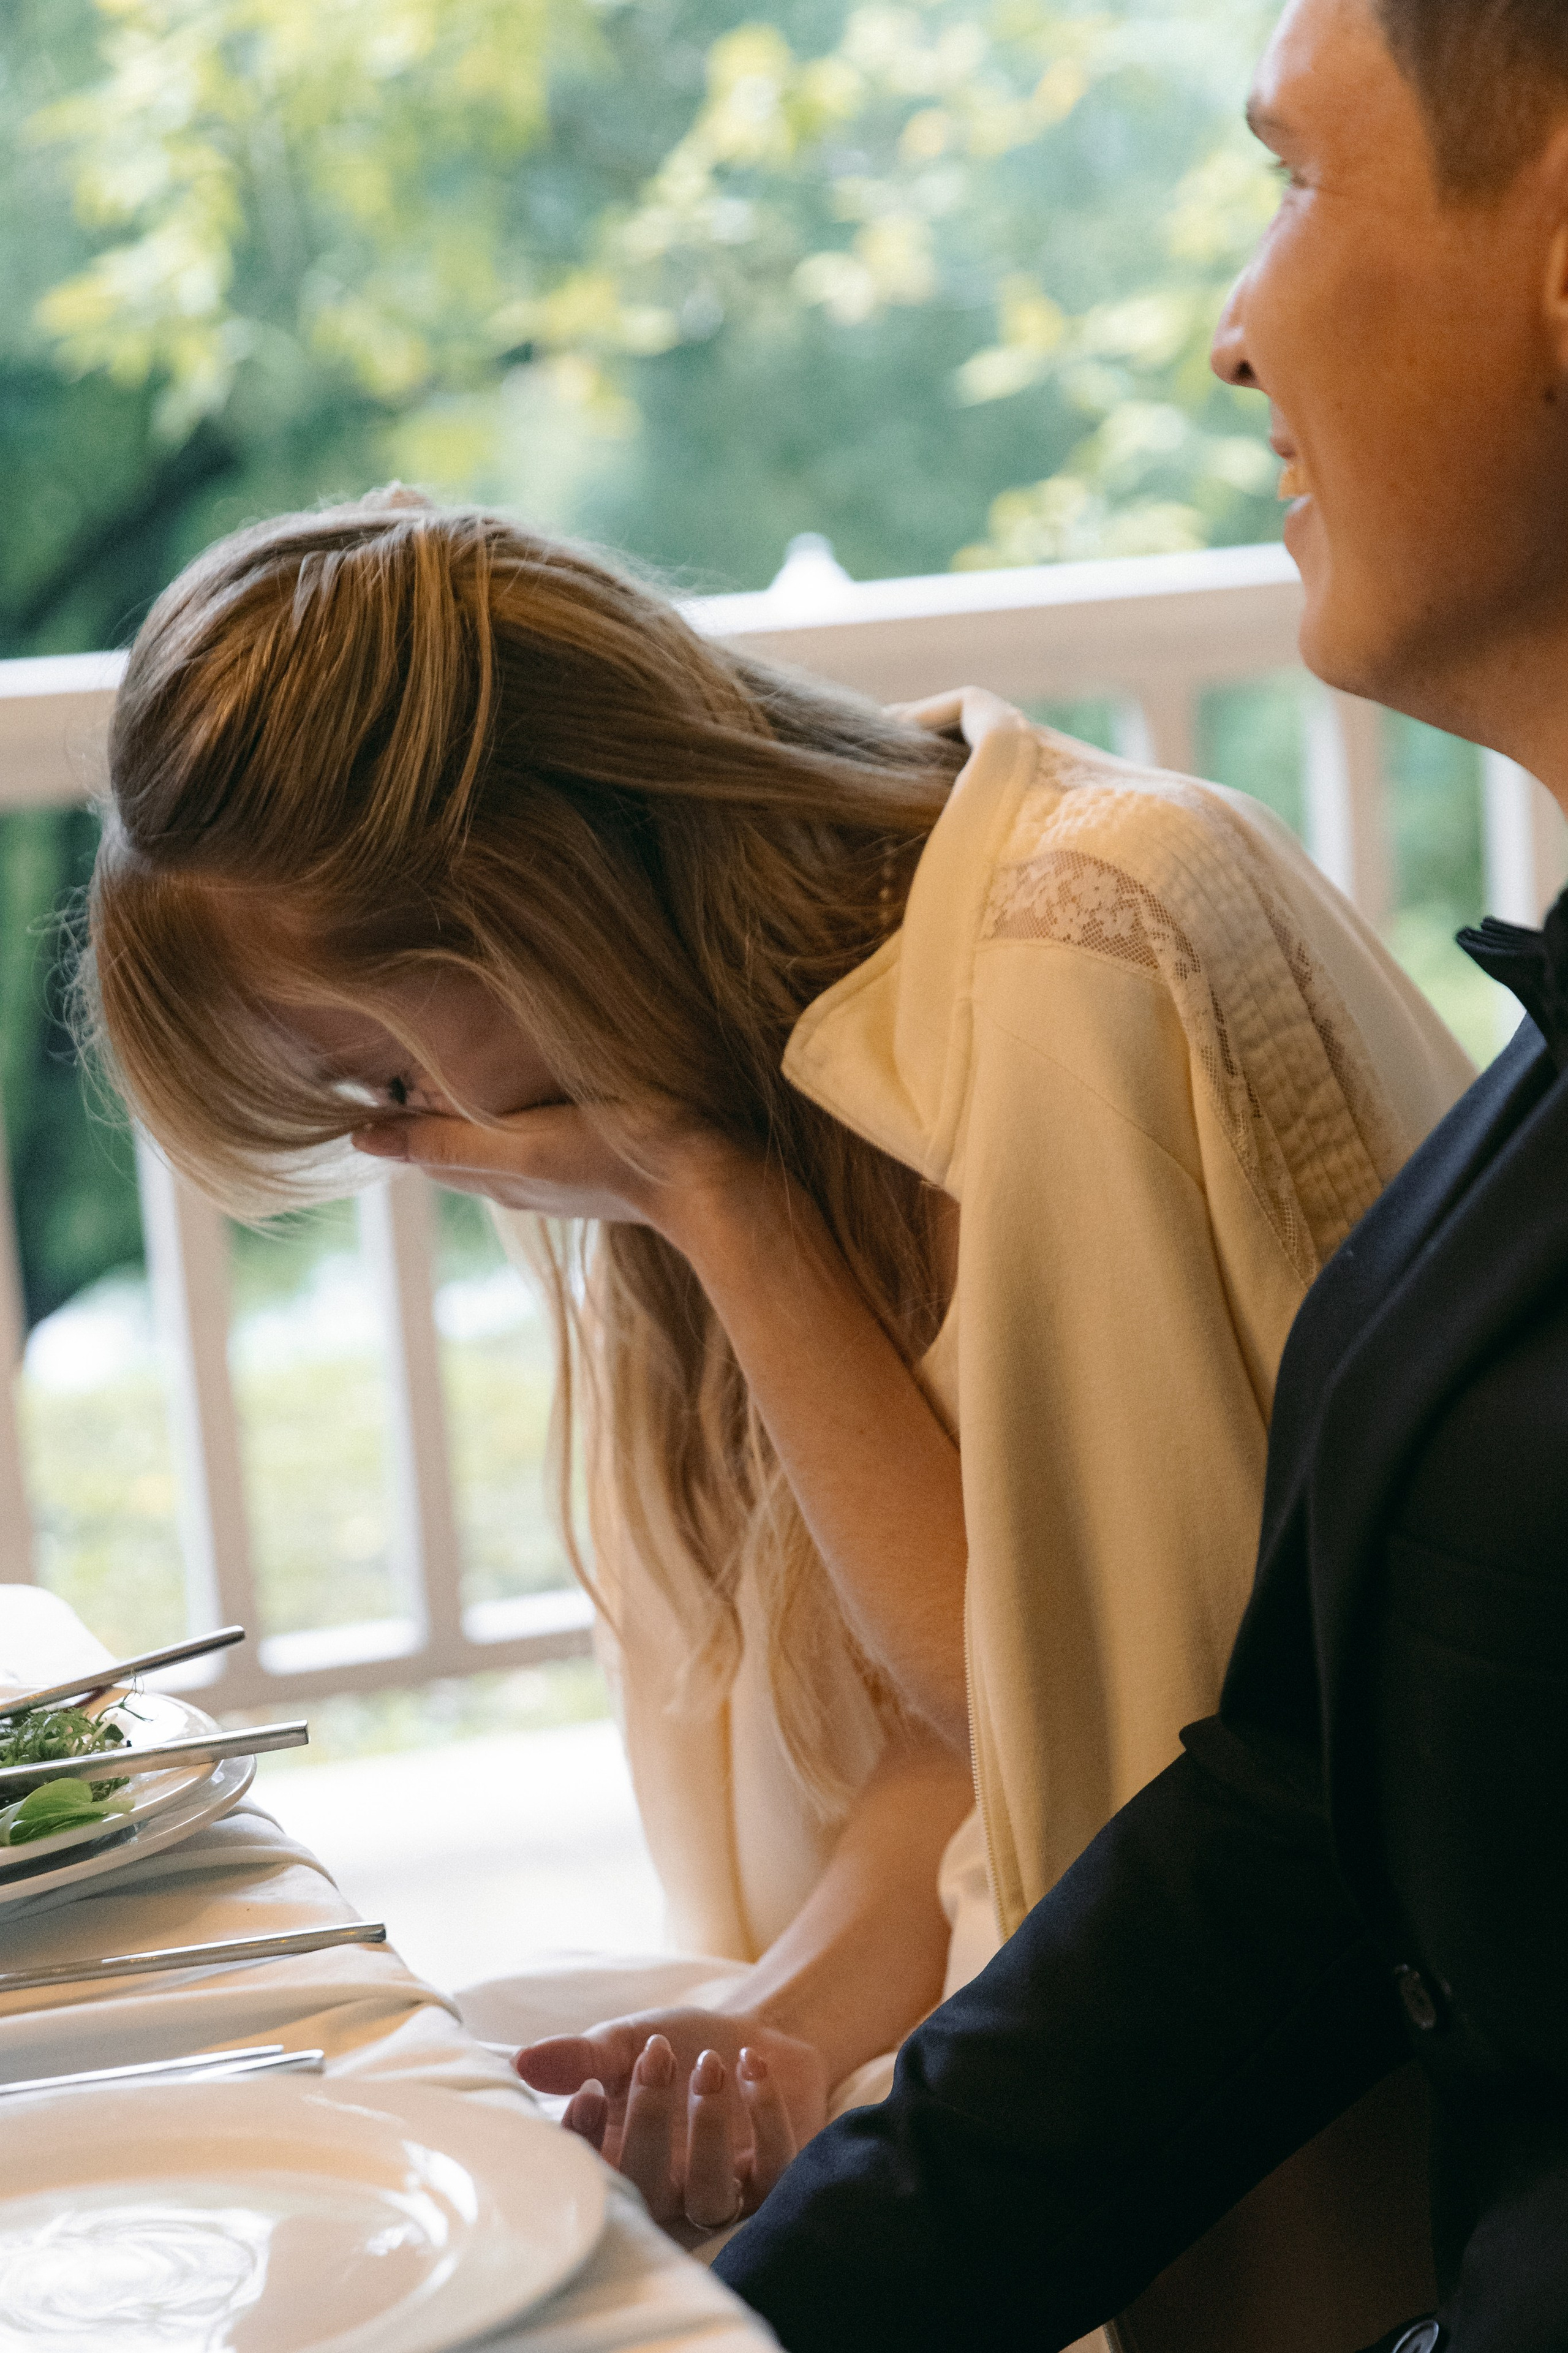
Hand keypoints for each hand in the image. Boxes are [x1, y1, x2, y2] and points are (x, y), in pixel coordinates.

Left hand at [352, 1097, 755, 1244]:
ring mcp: (565, 1173)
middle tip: (396, 1062)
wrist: (710, 1178)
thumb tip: (357, 1141)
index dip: (395, 1116)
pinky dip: (517, 1113)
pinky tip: (530, 1092)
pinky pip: (541, 1133)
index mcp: (499, 1178)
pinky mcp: (601, 1156)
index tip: (364, 1076)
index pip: (426, 1149)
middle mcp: (525, 1181)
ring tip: (452, 1068)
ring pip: (501, 1139)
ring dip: (473, 1110)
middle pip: (460, 1145)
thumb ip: (444, 1142)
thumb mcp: (520, 1145)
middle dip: (428, 1112)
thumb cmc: (613, 1155)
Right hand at [516, 2007, 827, 2242]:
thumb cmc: (679, 2046)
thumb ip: (581, 2057)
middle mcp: (670, 2191)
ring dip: (709, 2132)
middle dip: (649, 2123)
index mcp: (624, 2162)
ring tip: (709, 2065)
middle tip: (656, 2055)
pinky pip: (774, 2169)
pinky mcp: (777, 2176)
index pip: (593, 2177)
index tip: (590, 2090)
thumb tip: (521, 2062)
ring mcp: (725, 2190)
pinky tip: (752, 2063)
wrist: (754, 2033)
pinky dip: (764, 2113)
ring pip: (711, 2200)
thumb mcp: (626, 2042)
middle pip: (650, 2192)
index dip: (588, 2145)